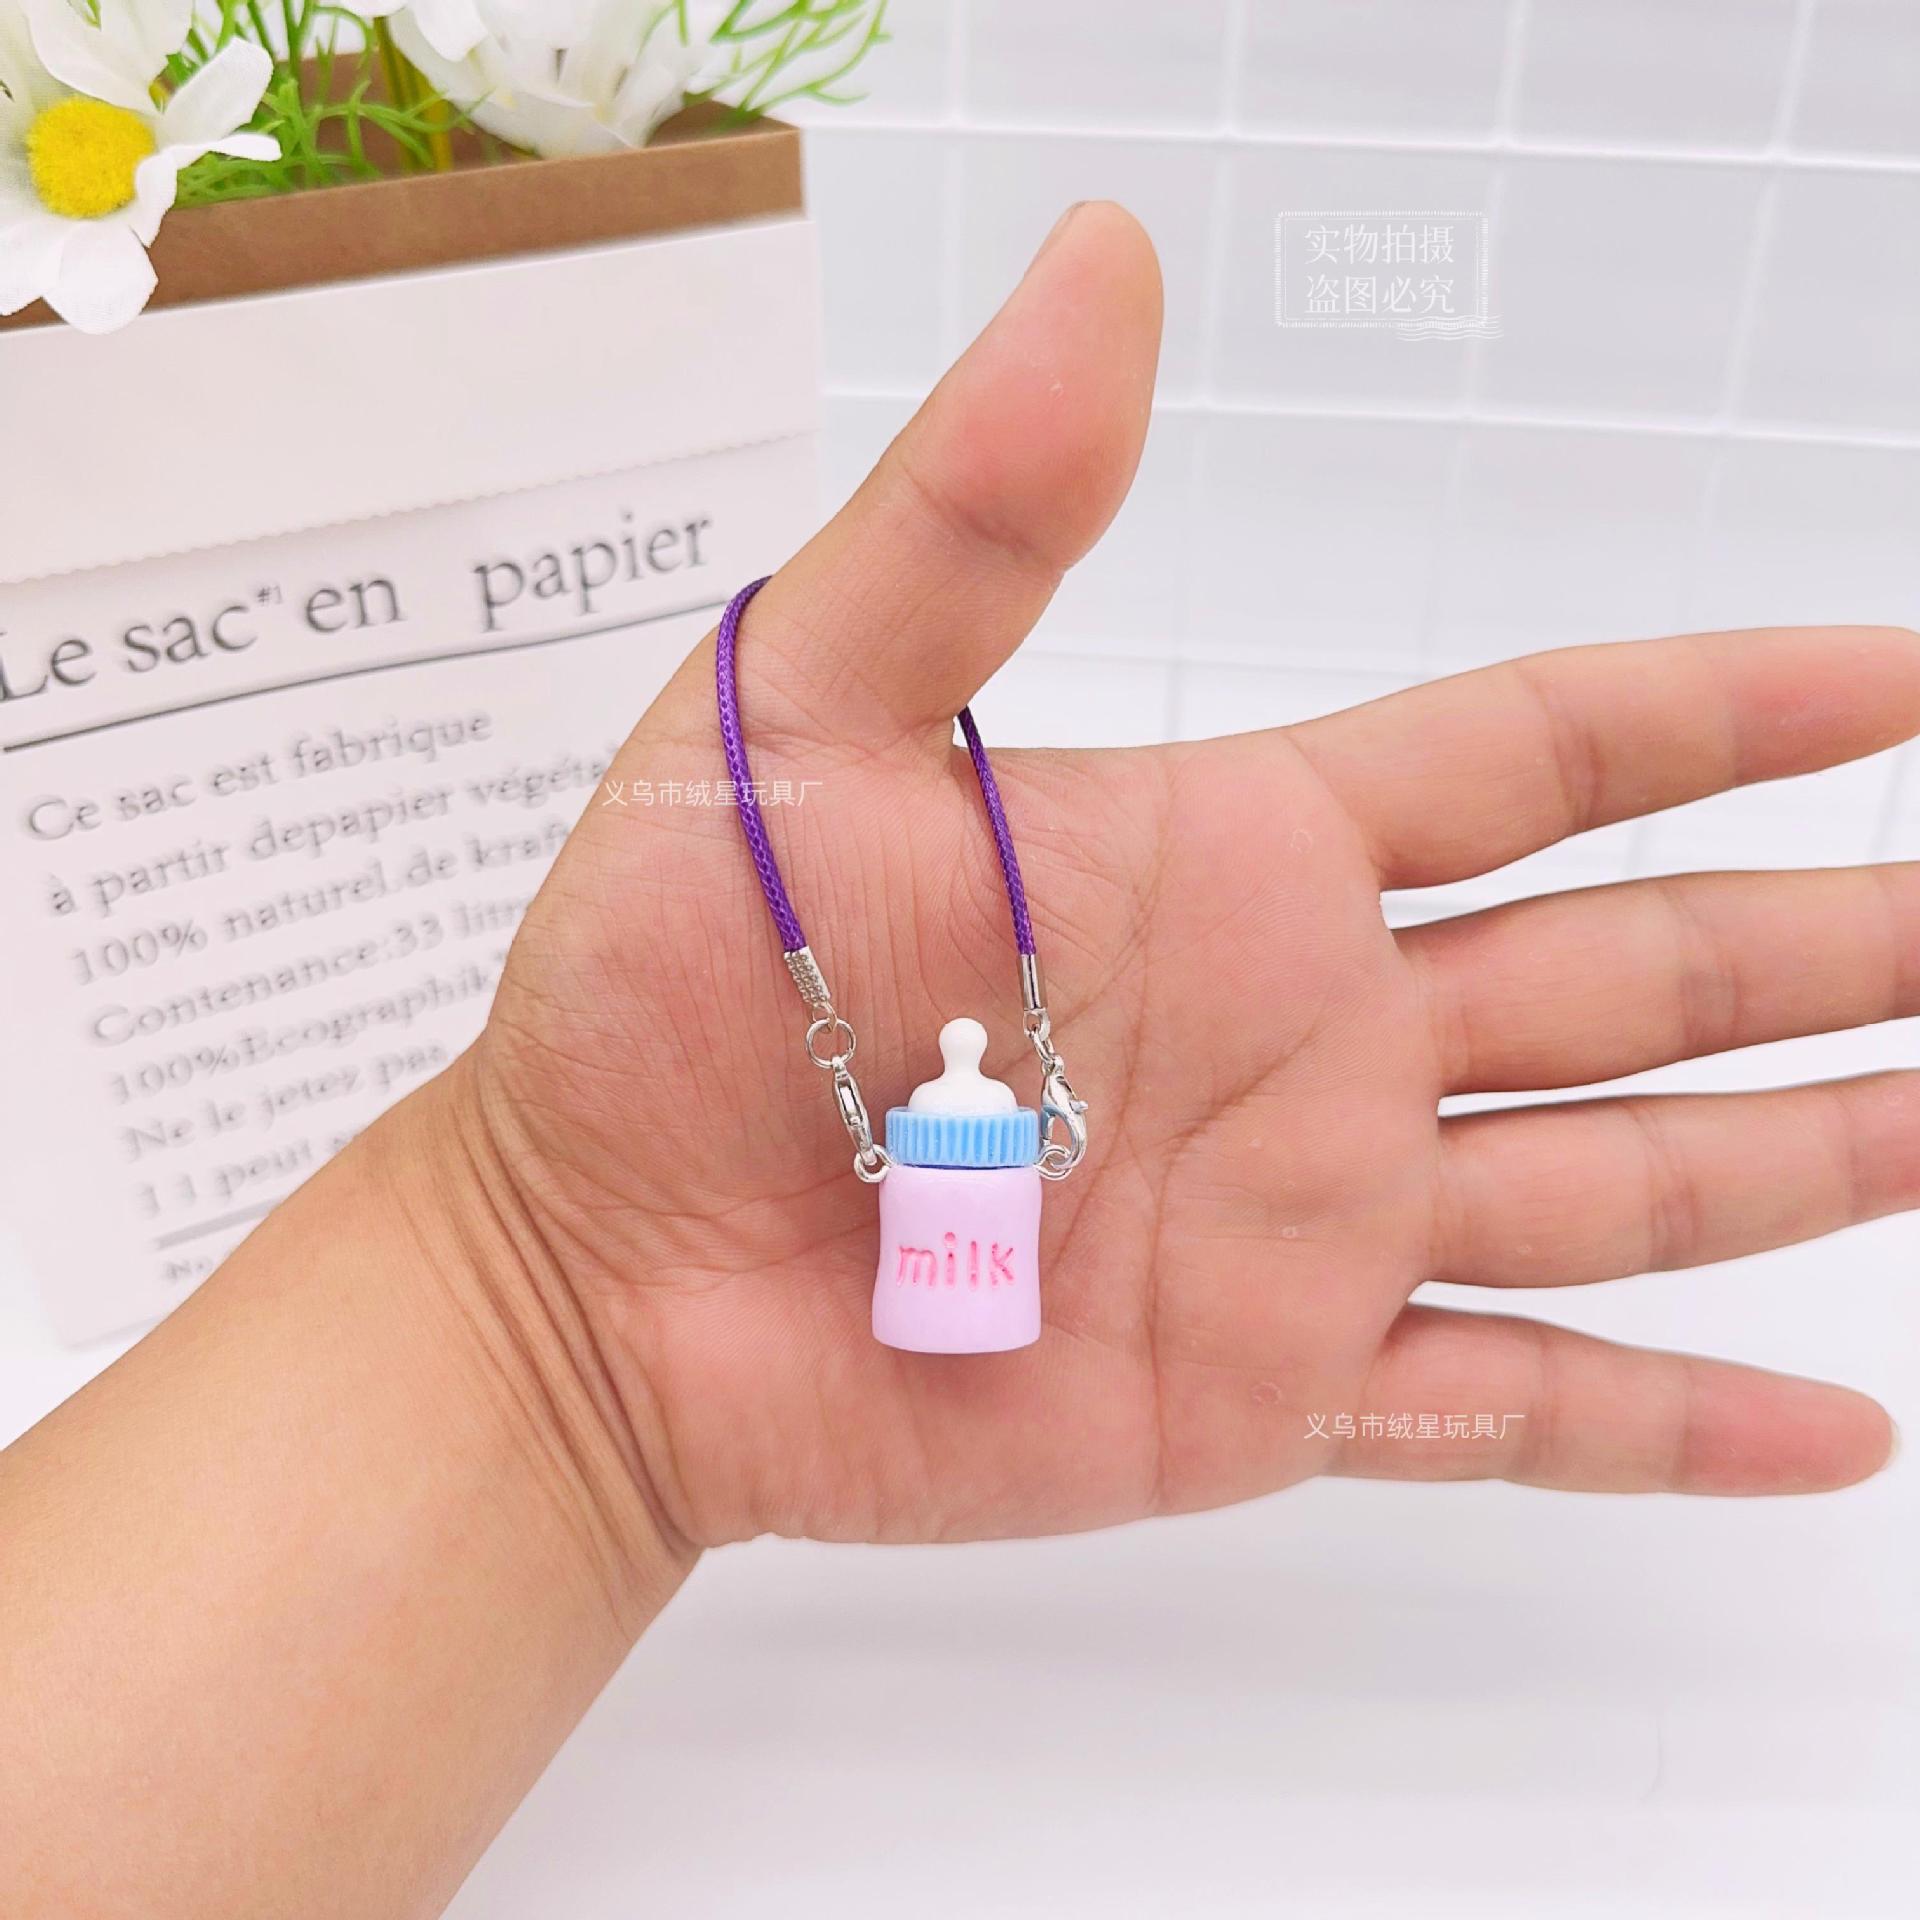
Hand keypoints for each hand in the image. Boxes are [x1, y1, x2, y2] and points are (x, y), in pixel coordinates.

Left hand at [472, 203, 1906, 1552]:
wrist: (602, 1267)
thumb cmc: (668, 985)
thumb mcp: (797, 715)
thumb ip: (977, 515)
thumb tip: (1109, 264)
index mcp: (1238, 859)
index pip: (1537, 757)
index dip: (1721, 708)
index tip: (1897, 677)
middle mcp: (1311, 1037)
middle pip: (1633, 968)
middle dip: (1830, 940)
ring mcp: (1307, 1222)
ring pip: (1620, 1184)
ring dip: (1804, 1159)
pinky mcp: (1266, 1393)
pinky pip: (1513, 1409)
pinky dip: (1664, 1429)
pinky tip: (1822, 1434)